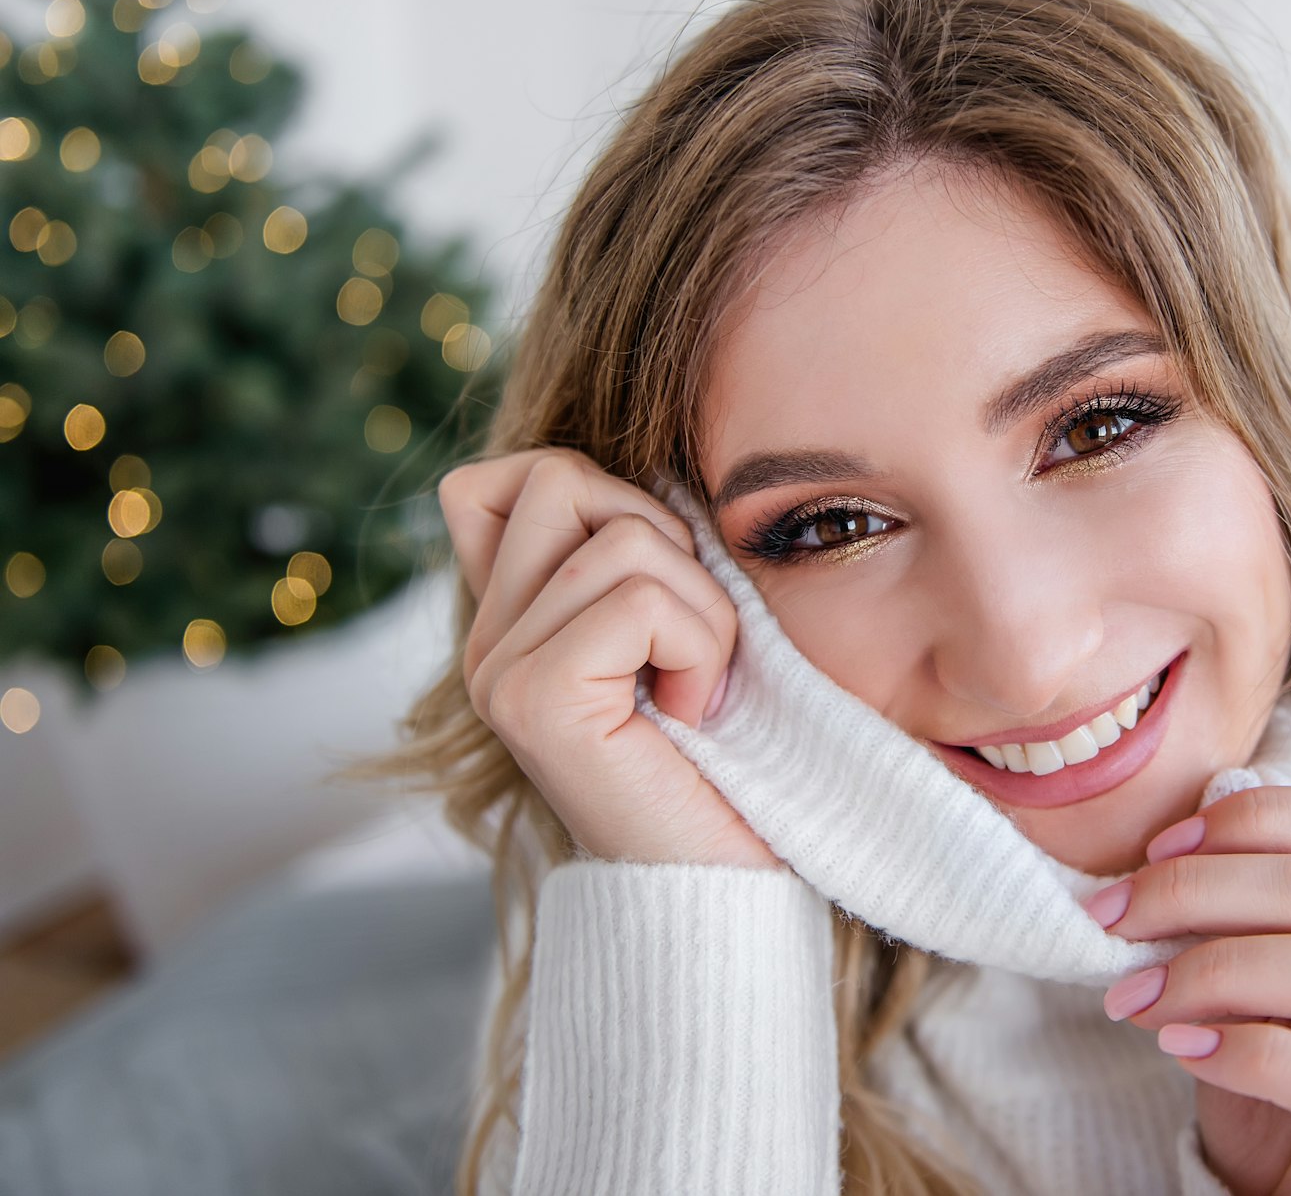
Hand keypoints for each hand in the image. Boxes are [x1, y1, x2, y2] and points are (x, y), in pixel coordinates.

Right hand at [437, 447, 780, 870]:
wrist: (730, 893)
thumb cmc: (730, 767)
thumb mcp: (684, 636)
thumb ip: (640, 560)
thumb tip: (661, 473)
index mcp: (513, 623)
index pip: (512, 477)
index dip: (603, 496)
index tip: (660, 593)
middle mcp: (485, 645)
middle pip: (564, 478)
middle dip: (666, 544)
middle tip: (688, 646)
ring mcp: (497, 672)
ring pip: (621, 538)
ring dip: (702, 611)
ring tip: (696, 693)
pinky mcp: (532, 700)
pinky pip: (639, 598)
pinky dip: (698, 647)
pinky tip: (691, 715)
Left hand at [1084, 787, 1290, 1194]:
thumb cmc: (1270, 1121)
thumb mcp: (1241, 1011)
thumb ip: (1227, 939)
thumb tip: (1160, 866)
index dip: (1256, 817)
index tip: (1159, 848)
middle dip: (1200, 887)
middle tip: (1113, 918)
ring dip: (1219, 967)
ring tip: (1138, 997)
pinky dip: (1252, 1053)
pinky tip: (1184, 1052)